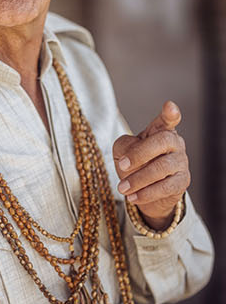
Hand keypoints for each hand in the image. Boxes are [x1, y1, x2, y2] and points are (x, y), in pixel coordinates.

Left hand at [113, 101, 189, 226]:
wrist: (144, 190)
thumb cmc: (134, 164)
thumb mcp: (122, 151)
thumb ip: (124, 145)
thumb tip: (132, 152)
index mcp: (160, 131)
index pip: (168, 120)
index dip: (170, 113)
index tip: (169, 106)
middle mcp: (175, 144)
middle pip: (163, 141)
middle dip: (140, 153)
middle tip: (122, 166)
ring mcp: (181, 162)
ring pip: (163, 167)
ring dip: (138, 179)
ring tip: (122, 188)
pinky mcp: (182, 182)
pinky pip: (165, 187)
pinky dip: (146, 193)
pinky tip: (132, 197)